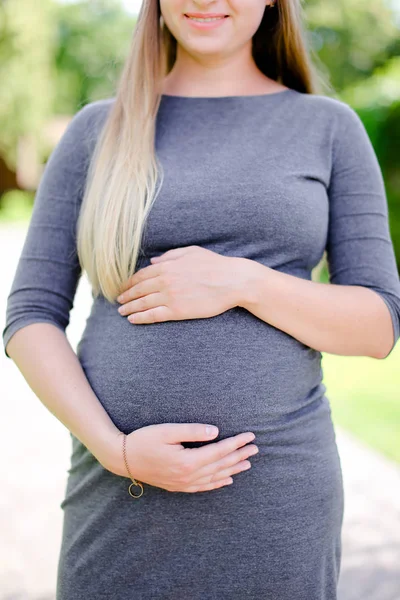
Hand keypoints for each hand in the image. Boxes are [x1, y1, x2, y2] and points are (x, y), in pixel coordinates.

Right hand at [108, 423, 258, 492]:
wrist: (122, 458)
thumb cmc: (144, 440)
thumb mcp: (167, 430)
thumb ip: (193, 431)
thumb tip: (216, 432)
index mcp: (188, 461)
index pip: (219, 451)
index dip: (236, 443)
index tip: (250, 436)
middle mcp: (188, 476)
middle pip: (221, 465)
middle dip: (239, 456)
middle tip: (255, 448)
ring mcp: (183, 483)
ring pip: (215, 477)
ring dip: (233, 469)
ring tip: (247, 463)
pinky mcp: (178, 486)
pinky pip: (203, 487)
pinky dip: (218, 483)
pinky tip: (227, 480)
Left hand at [116, 246, 244, 323]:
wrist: (232, 281)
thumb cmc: (215, 265)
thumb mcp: (191, 252)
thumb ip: (170, 256)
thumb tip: (153, 261)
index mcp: (167, 266)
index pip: (141, 275)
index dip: (130, 282)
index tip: (123, 287)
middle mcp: (165, 281)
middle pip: (138, 290)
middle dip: (126, 296)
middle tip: (119, 301)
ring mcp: (170, 296)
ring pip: (143, 303)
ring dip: (130, 308)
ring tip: (122, 312)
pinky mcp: (178, 310)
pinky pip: (153, 315)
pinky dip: (140, 318)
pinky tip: (132, 320)